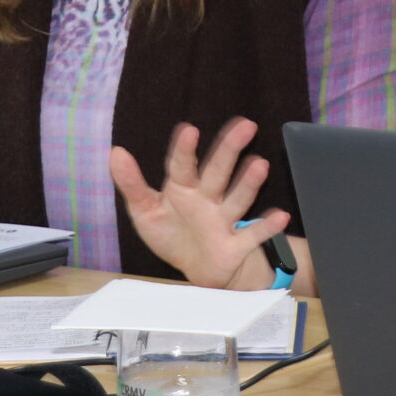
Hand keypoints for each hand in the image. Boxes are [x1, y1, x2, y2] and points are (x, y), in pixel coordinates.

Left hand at [109, 118, 284, 289]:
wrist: (197, 270)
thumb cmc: (172, 233)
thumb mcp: (145, 211)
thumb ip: (131, 184)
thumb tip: (115, 152)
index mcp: (182, 189)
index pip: (182, 166)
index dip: (184, 150)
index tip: (189, 130)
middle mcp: (206, 199)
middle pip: (218, 172)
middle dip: (229, 150)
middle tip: (245, 125)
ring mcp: (223, 220)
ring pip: (237, 198)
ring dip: (248, 183)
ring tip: (260, 164)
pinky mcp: (236, 245)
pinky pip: (252, 235)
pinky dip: (266, 227)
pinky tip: (280, 215)